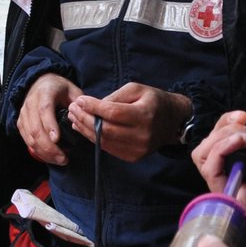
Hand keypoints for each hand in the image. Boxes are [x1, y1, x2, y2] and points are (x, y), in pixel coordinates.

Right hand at [18, 73, 81, 164]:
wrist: (41, 83)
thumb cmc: (59, 89)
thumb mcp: (72, 90)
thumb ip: (79, 103)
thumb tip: (87, 117)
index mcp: (45, 93)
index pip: (45, 110)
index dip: (50, 125)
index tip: (57, 139)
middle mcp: (30, 103)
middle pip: (36, 128)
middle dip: (49, 147)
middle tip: (64, 158)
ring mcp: (24, 114)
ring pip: (30, 137)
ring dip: (44, 152)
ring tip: (60, 160)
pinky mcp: (21, 123)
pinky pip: (27, 140)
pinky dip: (38, 151)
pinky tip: (50, 157)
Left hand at [66, 81, 188, 161]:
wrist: (173, 120)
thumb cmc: (153, 100)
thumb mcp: (136, 89)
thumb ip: (114, 96)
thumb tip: (92, 106)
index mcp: (145, 115)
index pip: (113, 113)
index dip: (93, 107)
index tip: (80, 100)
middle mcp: (143, 135)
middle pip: (105, 129)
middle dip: (84, 119)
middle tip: (72, 109)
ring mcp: (138, 149)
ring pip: (104, 141)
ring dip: (85, 130)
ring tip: (73, 118)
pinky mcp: (134, 157)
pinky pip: (109, 148)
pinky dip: (94, 139)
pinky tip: (84, 128)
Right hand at [192, 111, 245, 225]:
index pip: (216, 144)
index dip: (224, 124)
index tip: (244, 115)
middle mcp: (235, 178)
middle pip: (204, 148)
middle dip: (222, 129)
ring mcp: (232, 188)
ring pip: (202, 156)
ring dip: (222, 138)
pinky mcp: (231, 195)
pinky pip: (209, 168)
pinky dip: (221, 148)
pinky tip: (242, 142)